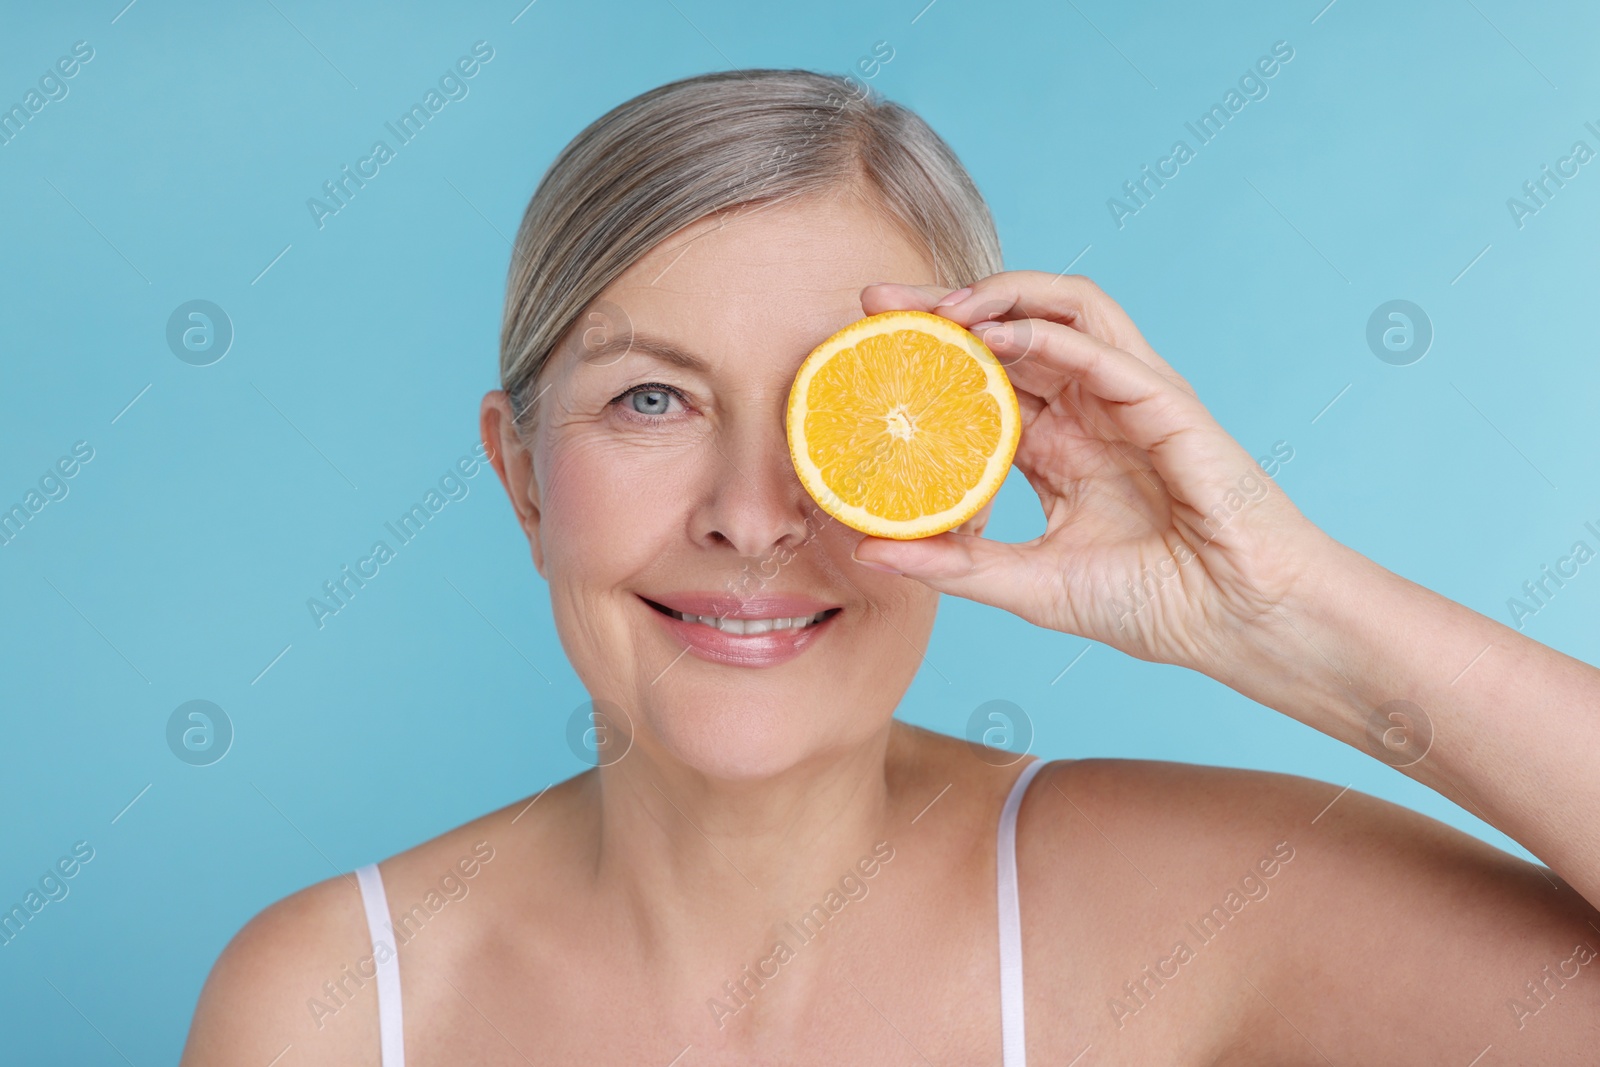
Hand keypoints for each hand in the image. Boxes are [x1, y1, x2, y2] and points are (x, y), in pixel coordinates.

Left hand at [853, 271, 1333, 674]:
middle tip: (877, 300)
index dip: (928, 360)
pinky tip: (993, 335)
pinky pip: (1103, 348)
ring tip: (935, 306)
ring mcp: (1128, 400)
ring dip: (997, 298)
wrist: (1239, 623)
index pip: (983, 383)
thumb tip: (868, 549)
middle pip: (1010, 333)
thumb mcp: (1029, 585)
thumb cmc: (1156, 606)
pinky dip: (1047, 332)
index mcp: (1059, 449)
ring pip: (1060, 314)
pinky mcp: (1166, 401)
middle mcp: (1090, 413)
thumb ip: (954, 563)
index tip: (865, 351)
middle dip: (945, 309)